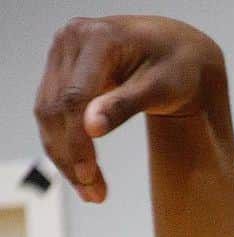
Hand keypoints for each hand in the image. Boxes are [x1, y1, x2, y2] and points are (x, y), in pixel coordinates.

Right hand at [34, 15, 223, 202]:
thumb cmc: (178, 68)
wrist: (178, 51)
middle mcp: (72, 39)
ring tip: (90, 192)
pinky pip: (53, 110)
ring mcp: (63, 52)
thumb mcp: (160, 88)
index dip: (77, 141)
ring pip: (48, 112)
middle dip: (70, 156)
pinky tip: (82, 172)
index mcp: (97, 38)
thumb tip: (91, 128)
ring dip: (63, 155)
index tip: (89, 177)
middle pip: (55, 107)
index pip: (74, 98)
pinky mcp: (62, 68)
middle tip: (94, 195)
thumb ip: (124, 105)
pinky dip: (65, 142)